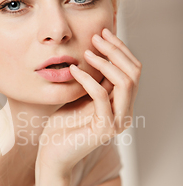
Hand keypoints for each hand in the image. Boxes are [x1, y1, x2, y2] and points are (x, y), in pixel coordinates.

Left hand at [37, 28, 141, 176]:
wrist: (51, 153)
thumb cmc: (62, 126)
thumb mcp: (81, 96)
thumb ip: (95, 80)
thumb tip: (99, 51)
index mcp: (122, 105)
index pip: (133, 71)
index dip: (120, 50)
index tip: (103, 33)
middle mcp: (125, 114)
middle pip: (134, 73)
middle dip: (116, 51)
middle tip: (97, 37)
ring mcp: (117, 122)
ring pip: (125, 82)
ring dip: (106, 62)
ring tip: (87, 52)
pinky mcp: (104, 128)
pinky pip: (101, 95)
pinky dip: (87, 78)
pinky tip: (73, 69)